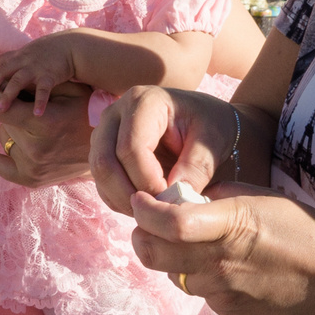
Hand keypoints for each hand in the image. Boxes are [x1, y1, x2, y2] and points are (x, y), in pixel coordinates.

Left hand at [0, 36, 78, 115]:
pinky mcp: (49, 75)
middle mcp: (23, 61)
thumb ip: (7, 59)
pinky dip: (40, 102)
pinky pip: (43, 90)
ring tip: (0, 109)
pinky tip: (37, 114)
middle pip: (2, 71)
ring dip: (8, 95)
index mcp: (17, 56)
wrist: (71, 46)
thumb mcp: (25, 52)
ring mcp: (35, 68)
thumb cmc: (48, 52)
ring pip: (17, 81)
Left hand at [0, 84, 93, 186]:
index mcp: (45, 125)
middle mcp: (36, 150)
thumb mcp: (68, 89)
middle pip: (2, 123)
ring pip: (3, 139)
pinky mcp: (30, 180)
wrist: (106, 149)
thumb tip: (2, 80)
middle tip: (23, 102)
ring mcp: (33, 169)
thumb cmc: (87, 111)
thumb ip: (35, 84)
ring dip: (10, 127)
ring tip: (29, 121)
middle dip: (10, 109)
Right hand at [90, 87, 239, 213]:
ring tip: (155, 211)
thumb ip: (197, 167)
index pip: (130, 148)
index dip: (147, 181)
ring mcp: (104, 132)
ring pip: (99, 175)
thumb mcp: (214, 141)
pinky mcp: (102, 151)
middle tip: (158, 213)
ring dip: (123, 200)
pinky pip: (101, 183)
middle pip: (105, 162)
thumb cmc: (212, 126)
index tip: (171, 201)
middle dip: (130, 195)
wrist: (206, 122)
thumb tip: (173, 198)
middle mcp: (115, 113)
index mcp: (144, 102)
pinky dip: (119, 200)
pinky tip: (146, 206)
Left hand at [127, 187, 314, 314]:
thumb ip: (219, 197)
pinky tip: (227, 268)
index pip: (169, 223)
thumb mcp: (264, 199)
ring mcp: (223, 293)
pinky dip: (200, 277)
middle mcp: (222, 262)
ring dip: (172, 259)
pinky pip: (199, 293)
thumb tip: (183, 198)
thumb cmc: (308, 235)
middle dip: (142, 236)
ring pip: (173, 275)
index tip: (139, 200)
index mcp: (233, 224)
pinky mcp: (228, 314)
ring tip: (197, 245)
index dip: (144, 211)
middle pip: (152, 254)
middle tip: (147, 223)